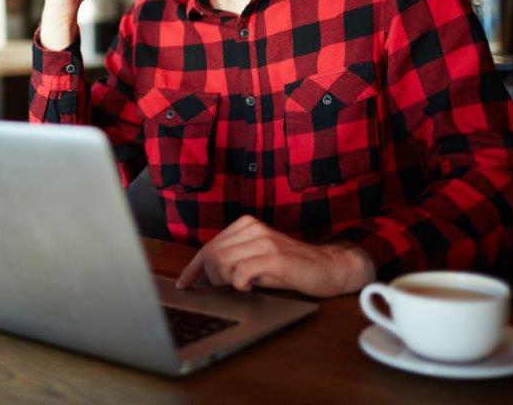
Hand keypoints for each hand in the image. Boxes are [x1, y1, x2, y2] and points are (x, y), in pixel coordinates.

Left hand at [175, 216, 375, 297]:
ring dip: (225, 280)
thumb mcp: (258, 260)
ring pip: (222, 261)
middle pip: (211, 254)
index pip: (209, 246)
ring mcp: (264, 241)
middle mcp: (253, 228)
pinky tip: (250, 287)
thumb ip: (234, 260)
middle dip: (211, 277)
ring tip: (241, 285)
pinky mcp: (275, 257)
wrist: (329, 267)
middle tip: (227, 287)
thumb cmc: (292, 266)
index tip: (184, 284)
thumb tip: (207, 275)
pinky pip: (241, 272)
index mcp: (246, 225)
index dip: (193, 268)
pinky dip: (240, 284)